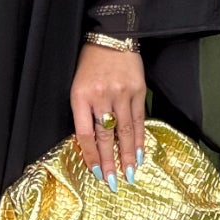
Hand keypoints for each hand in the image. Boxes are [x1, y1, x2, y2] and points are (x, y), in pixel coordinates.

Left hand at [70, 43, 145, 189]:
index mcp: (80, 96)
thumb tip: (91, 143)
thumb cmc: (91, 63)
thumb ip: (83, 112)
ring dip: (128, 156)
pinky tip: (141, 153)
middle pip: (105, 137)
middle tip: (113, 182)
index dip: (90, 155)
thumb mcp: (78, 86)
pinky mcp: (137, 91)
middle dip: (109, 162)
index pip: (85, 133)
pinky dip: (140, 138)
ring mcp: (121, 94)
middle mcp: (100, 97)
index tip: (95, 171)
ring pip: (125, 131)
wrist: (112, 37)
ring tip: (130, 174)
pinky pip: (139, 120)